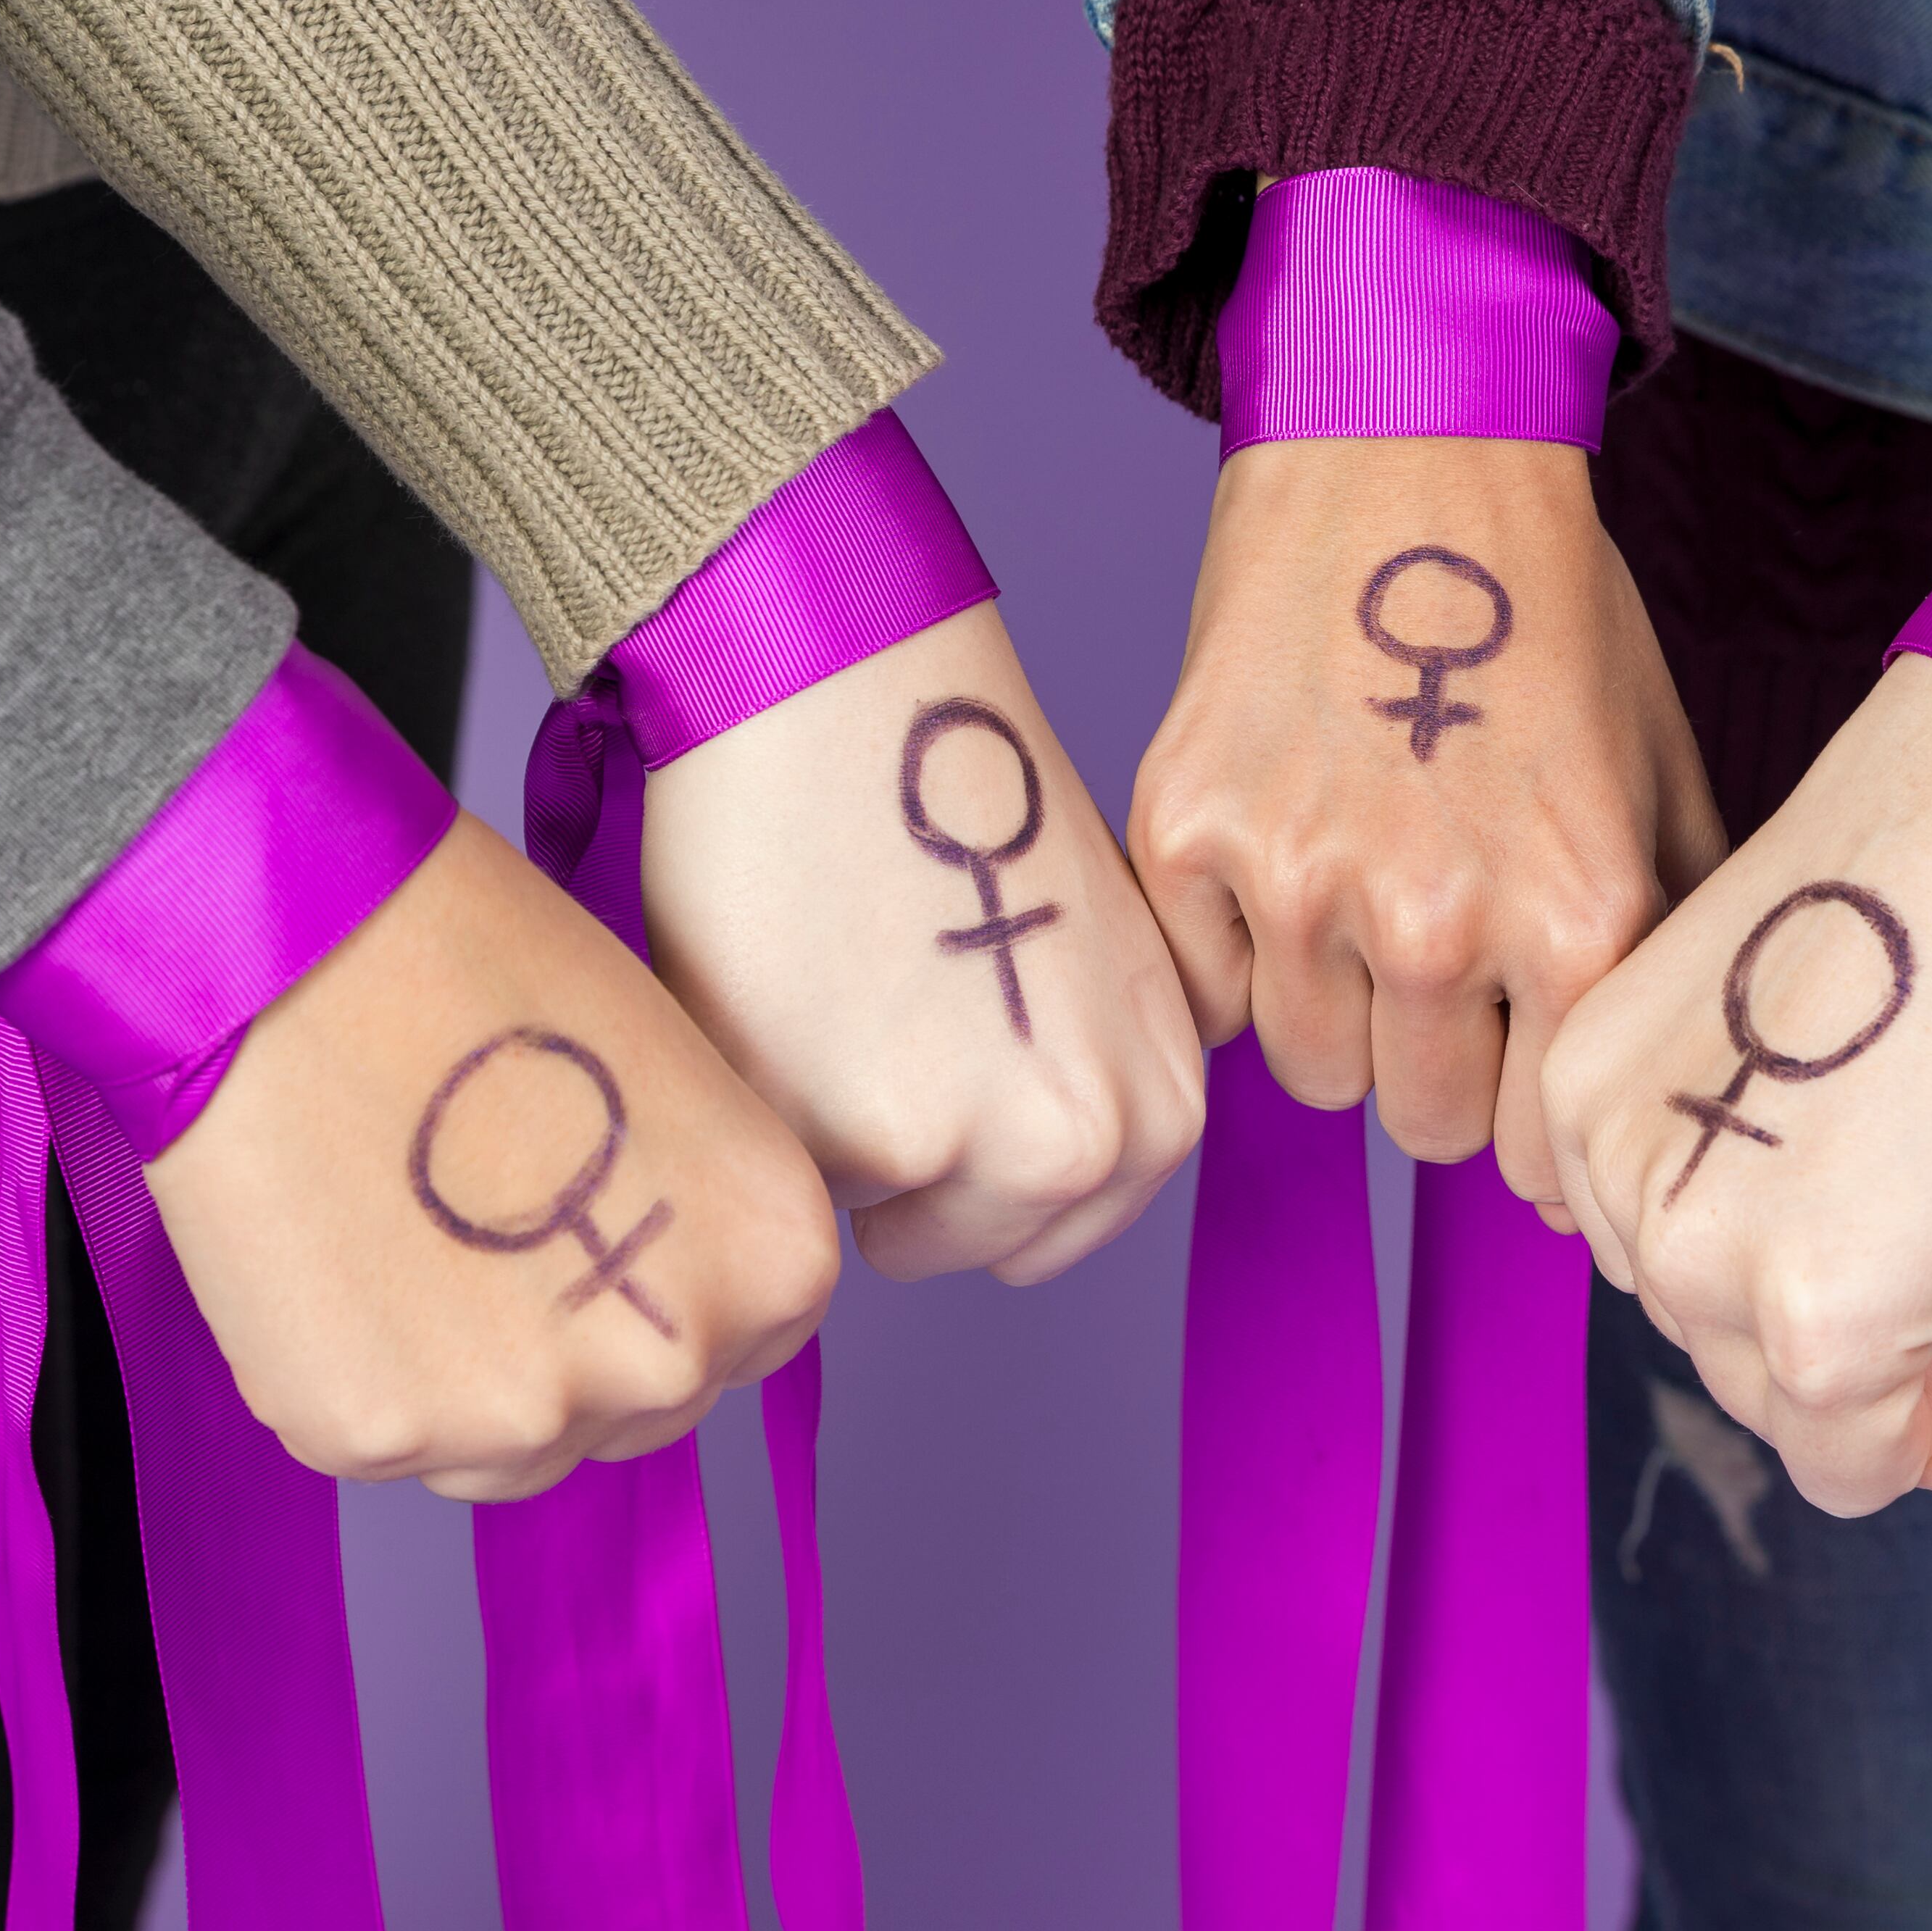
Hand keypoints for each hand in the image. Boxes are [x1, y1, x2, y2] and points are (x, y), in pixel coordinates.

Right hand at [146, 815, 839, 1502]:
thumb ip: (690, 1210)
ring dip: (471, 1380)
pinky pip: (389, 1439)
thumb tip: (655, 1279)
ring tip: (403, 1235)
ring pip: (512, 1449)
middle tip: (488, 1232)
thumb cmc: (485, 962)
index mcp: (777, 1261)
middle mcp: (674, 1364)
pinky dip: (362, 1372)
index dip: (667, 1287)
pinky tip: (332, 1256)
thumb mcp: (670, 1078)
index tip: (595, 1233)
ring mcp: (525, 1418)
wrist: (293, 945)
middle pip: (638, 1411)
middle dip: (575, 1345)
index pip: (751, 1338)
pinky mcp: (376, 1438)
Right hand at [639, 601, 1205, 1282]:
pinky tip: (781, 988)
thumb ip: (1088, 1071)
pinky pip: (792, 1174)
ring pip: (879, 1222)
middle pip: (976, 1243)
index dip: (989, 1147)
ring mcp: (973, 1153)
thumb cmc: (943, 793)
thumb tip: (1031, 1155)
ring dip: (841, 1142)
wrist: (839, 687)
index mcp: (1163, 1096)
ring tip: (836, 997)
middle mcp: (1093, 1142)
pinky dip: (768, 1105)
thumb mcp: (1090, 955)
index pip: (1066, 1221)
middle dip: (919, 1168)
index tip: (948, 1054)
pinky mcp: (851, 1141)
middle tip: (879, 1021)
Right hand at [1128, 436, 1721, 1218]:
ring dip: (1339, 1008)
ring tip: (1361, 883)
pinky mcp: (1186, 835)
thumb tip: (1630, 1115)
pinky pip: (1206, 993)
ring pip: (1313, 1070)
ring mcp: (1299, 880)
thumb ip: (1662, 953)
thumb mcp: (1658, 779)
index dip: (1527, 1105)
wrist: (1406, 452)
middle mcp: (1436, 919)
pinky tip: (1282, 853)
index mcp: (1576, 919)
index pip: (1536, 1152)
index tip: (1515, 1056)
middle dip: (1438, 1058)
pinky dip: (1237, 952)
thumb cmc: (1544, 613)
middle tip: (1438, 944)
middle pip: (1423, 1122)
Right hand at [1541, 656, 1931, 1523]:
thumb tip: (1931, 1466)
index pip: (1855, 1474)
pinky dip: (1706, 1164)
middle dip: (1856, 1321)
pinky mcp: (1576, 1071)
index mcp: (1811, 1326)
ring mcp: (1604, 1157)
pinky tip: (1788, 1072)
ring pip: (1689, 1298)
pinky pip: (1631, 1200)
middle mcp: (1674, 1259)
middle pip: (1764, 1390)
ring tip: (1867, 1112)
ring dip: (1771, 1246)